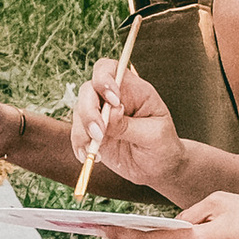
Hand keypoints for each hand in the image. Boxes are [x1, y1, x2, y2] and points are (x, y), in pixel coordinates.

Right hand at [68, 54, 183, 192]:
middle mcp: (114, 98)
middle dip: (89, 110)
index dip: (105, 79)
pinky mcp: (91, 132)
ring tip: (94, 151)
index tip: (114, 102)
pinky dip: (78, 144)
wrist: (158, 169)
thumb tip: (110, 113)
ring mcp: (100, 114)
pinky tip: (88, 156)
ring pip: (78, 111)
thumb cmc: (162, 146)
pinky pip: (76, 132)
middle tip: (99, 134)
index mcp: (134, 90)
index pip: (111, 69)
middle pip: (88, 89)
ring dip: (81, 131)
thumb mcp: (153, 136)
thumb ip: (129, 125)